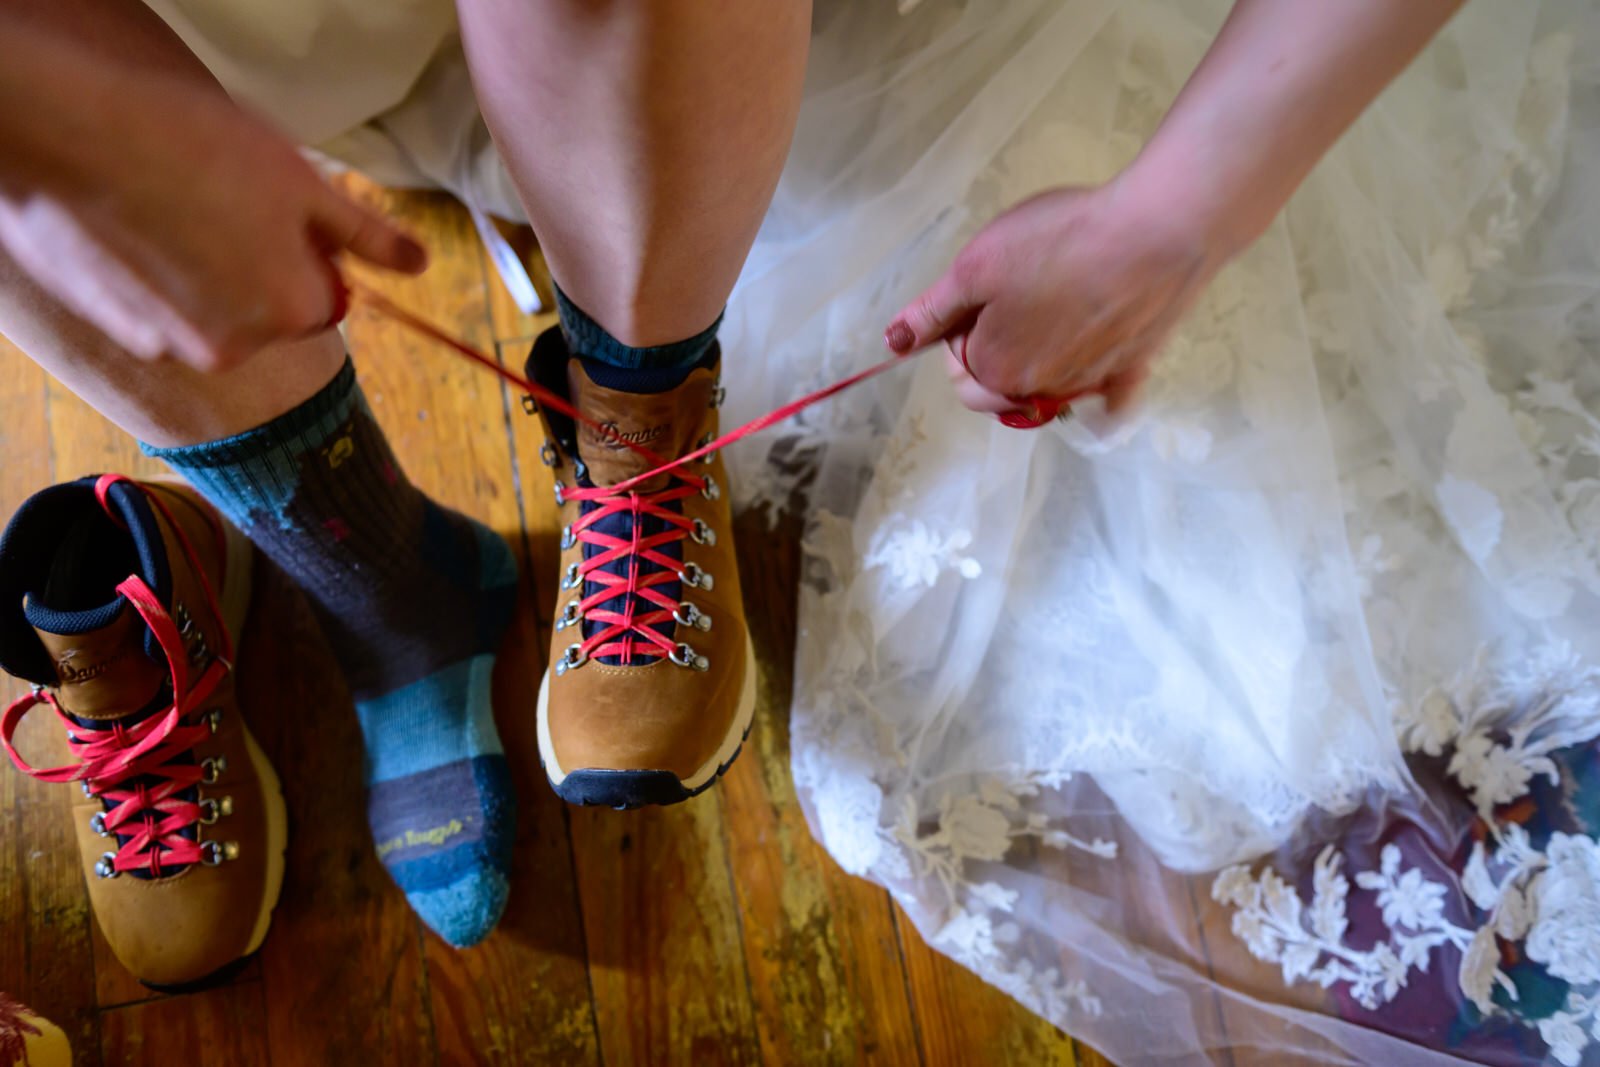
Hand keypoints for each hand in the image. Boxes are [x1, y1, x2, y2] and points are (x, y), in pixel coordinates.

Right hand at [0, 73, 425, 371]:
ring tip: (178, 210)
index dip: (310, 254)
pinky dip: (157, 282)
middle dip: (260, 268)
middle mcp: (237, 346)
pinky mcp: (121, 332)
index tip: (281, 213)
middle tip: (225, 202)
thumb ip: (364, 233)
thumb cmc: (192, 147)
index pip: (327, 300)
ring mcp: (171, 345)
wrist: (74, 134)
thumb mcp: (303, 181)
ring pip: (213, 314)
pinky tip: (140, 229)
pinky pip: (159, 314)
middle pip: (271, 313)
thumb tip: (418, 264)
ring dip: (207, 275)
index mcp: (292, 311)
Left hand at [884, 183, 1229, 420]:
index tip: (975, 301)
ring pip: (1049, 392)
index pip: (959, 372)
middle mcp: (1040, 391)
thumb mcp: (975, 266)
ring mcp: (1090, 386)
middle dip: (992, 357)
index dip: (958, 336)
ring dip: (1039, 368)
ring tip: (1054, 314)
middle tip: (1010, 303)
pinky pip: (1110, 403)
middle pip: (1000, 390)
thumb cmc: (1059, 241)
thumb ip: (932, 311)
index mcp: (996, 370)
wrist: (1158, 231)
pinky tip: (1097, 397)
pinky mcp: (1134, 370)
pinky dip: (1099, 403)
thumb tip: (893, 343)